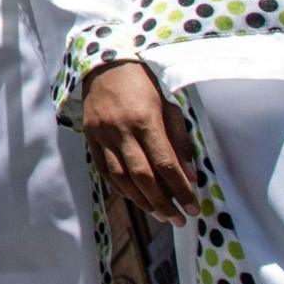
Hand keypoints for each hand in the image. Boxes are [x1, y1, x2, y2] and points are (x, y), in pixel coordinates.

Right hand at [79, 61, 200, 224]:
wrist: (105, 65)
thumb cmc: (144, 84)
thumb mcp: (169, 105)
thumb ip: (180, 140)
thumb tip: (190, 176)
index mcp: (145, 119)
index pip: (165, 164)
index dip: (180, 189)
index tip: (193, 207)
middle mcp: (121, 130)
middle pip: (142, 177)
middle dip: (163, 202)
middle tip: (179, 218)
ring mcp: (102, 136)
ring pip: (122, 179)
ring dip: (143, 201)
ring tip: (161, 214)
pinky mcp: (90, 139)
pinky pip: (106, 172)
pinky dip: (122, 189)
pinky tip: (137, 198)